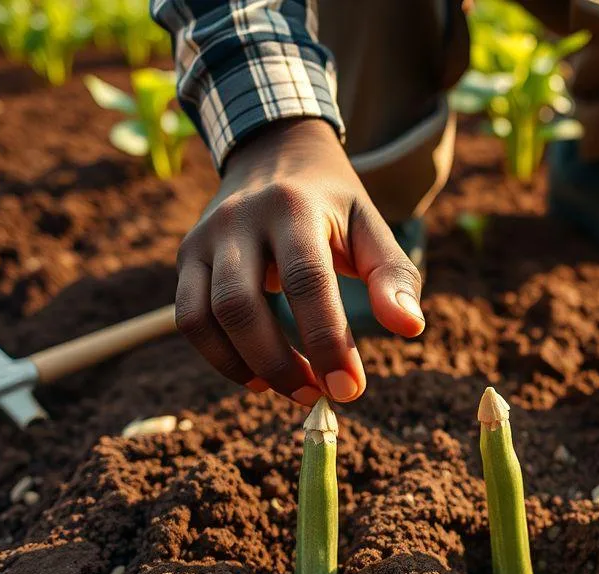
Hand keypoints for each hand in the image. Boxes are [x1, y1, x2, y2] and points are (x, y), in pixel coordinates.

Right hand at [174, 118, 424, 405]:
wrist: (272, 152)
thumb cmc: (332, 203)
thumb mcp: (370, 226)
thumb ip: (393, 276)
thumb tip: (411, 329)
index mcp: (293, 207)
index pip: (306, 281)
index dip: (326, 341)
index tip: (350, 389)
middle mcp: (239, 219)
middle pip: (241, 306)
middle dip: (281, 364)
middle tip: (321, 397)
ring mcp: (204, 238)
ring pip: (206, 318)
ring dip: (250, 367)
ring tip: (296, 390)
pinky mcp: (188, 258)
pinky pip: (190, 321)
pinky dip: (221, 359)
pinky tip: (259, 378)